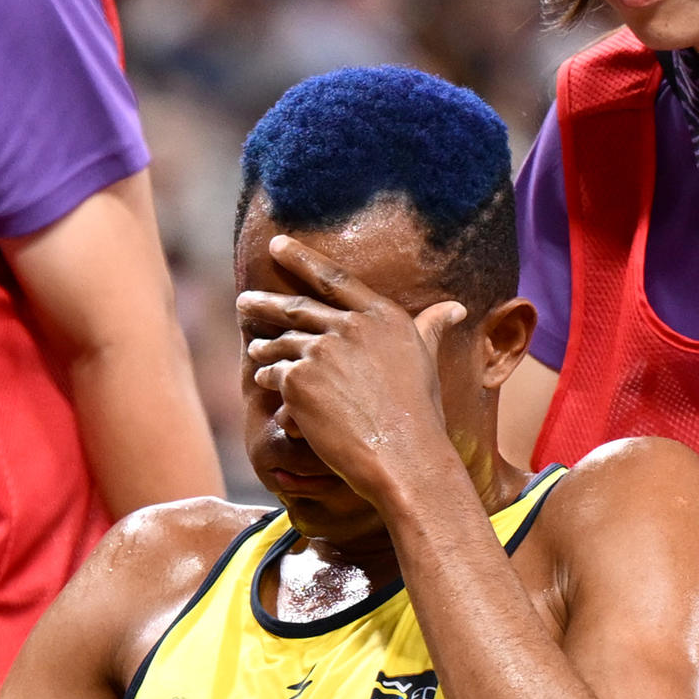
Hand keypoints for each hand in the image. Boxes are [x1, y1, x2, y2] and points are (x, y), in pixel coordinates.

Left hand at [238, 232, 463, 510]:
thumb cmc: (420, 413)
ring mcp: (321, 351)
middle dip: (264, 303)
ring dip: (264, 346)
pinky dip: (268, 378)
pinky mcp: (299, 380)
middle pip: (296, 308)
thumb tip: (455, 308)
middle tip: (244, 301)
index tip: (277, 244)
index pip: (334, 278)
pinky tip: (262, 381)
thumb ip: (431, 327)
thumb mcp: (426, 360)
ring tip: (254, 348)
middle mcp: (350, 325)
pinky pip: (274, 376)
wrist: (403, 455)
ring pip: (281, 344)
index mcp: (382, 315)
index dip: (303, 258)